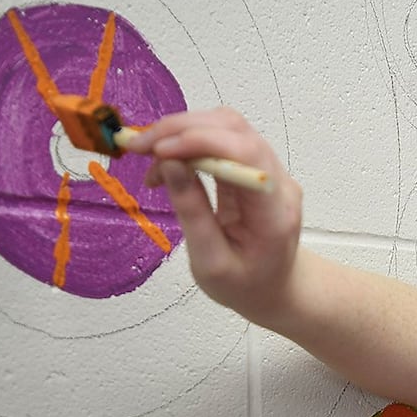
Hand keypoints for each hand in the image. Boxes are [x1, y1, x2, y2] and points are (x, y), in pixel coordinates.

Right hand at [125, 108, 302, 325]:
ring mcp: (270, 171)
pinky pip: (222, 140)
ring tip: (147, 156)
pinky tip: (164, 162)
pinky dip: (188, 142)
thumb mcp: (211, 263)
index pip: (245, 153)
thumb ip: (192, 213)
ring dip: (181, 132)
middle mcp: (279, 181)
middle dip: (181, 130)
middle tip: (137, 147)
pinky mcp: (255, 167)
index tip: (157, 151)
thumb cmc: (245, 286)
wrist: (275, 290)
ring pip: (226, 127)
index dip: (199, 140)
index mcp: (275, 211)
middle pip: (234, 130)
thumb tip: (169, 164)